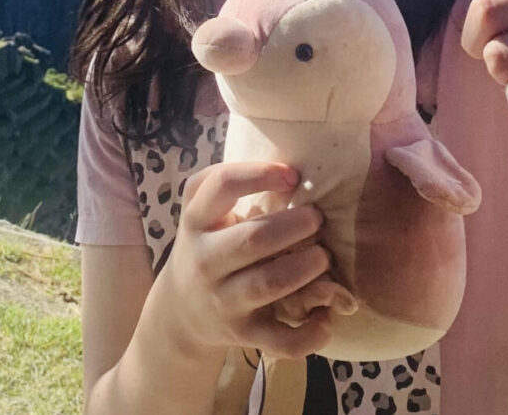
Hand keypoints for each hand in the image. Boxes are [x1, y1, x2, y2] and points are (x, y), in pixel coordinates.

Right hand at [147, 161, 335, 361]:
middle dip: (294, 225)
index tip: (292, 175)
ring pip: (268, 284)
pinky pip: (280, 340)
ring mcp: (224, 300)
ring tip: (324, 256)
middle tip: (318, 218)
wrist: (181, 312)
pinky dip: (310, 334)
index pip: (219, 186)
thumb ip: (227, 186)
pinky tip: (326, 317)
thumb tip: (288, 167)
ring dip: (305, 268)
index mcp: (196, 221)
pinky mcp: (243, 334)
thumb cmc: (207, 246)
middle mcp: (205, 260)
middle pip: (253, 238)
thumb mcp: (200, 211)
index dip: (259, 174)